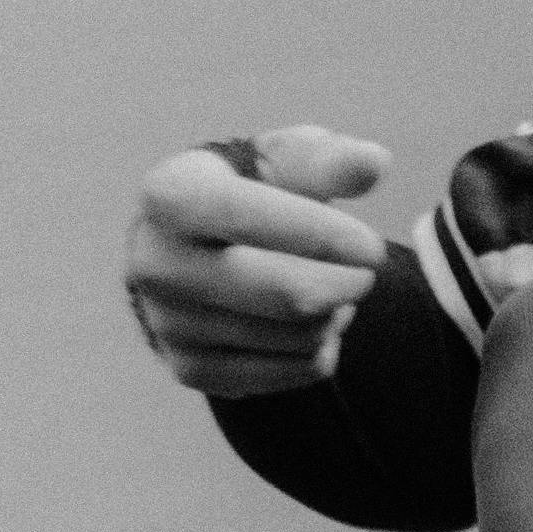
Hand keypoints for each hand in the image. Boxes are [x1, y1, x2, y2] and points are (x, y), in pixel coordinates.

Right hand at [123, 125, 390, 396]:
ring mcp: (169, 325)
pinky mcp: (192, 370)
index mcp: (169, 196)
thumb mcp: (276, 159)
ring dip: (335, 316)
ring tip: (335, 290)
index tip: (374, 249)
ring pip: (295, 338)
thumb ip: (323, 158)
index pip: (252, 220)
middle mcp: (157, 264)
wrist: (182, 248)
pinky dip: (320, 350)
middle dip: (345, 286)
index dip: (324, 236)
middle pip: (285, 296)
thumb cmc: (242, 191)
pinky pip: (290, 372)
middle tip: (369, 274)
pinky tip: (314, 322)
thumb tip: (375, 162)